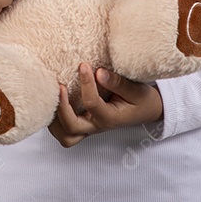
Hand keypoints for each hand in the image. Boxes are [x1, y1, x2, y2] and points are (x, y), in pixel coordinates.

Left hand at [47, 63, 163, 147]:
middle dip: (62, 108)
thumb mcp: (136, 90)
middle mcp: (97, 126)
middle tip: (60, 86)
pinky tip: (55, 102)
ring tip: (53, 97)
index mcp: (110, 118)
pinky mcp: (85, 125)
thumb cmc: (141, 100)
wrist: (147, 110)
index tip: (84, 65)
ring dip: (55, 120)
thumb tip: (98, 73)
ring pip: (65, 136)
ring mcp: (89, 128)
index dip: (86, 83)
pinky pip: (65, 131)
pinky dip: (56, 121)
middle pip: (71, 128)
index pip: (92, 104)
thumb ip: (118, 82)